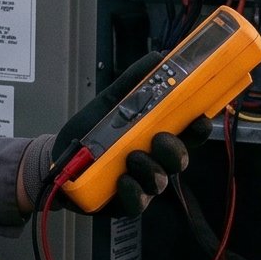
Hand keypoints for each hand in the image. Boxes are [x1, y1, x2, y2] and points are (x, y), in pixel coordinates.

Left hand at [44, 56, 213, 216]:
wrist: (61, 159)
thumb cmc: (92, 132)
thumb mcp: (111, 102)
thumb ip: (134, 82)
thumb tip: (159, 57)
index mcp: (157, 135)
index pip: (188, 133)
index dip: (199, 127)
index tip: (200, 119)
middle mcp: (155, 160)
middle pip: (180, 159)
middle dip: (175, 150)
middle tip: (160, 139)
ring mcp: (143, 184)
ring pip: (161, 181)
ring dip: (150, 168)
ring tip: (132, 157)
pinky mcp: (125, 202)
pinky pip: (138, 202)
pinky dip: (132, 191)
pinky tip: (122, 180)